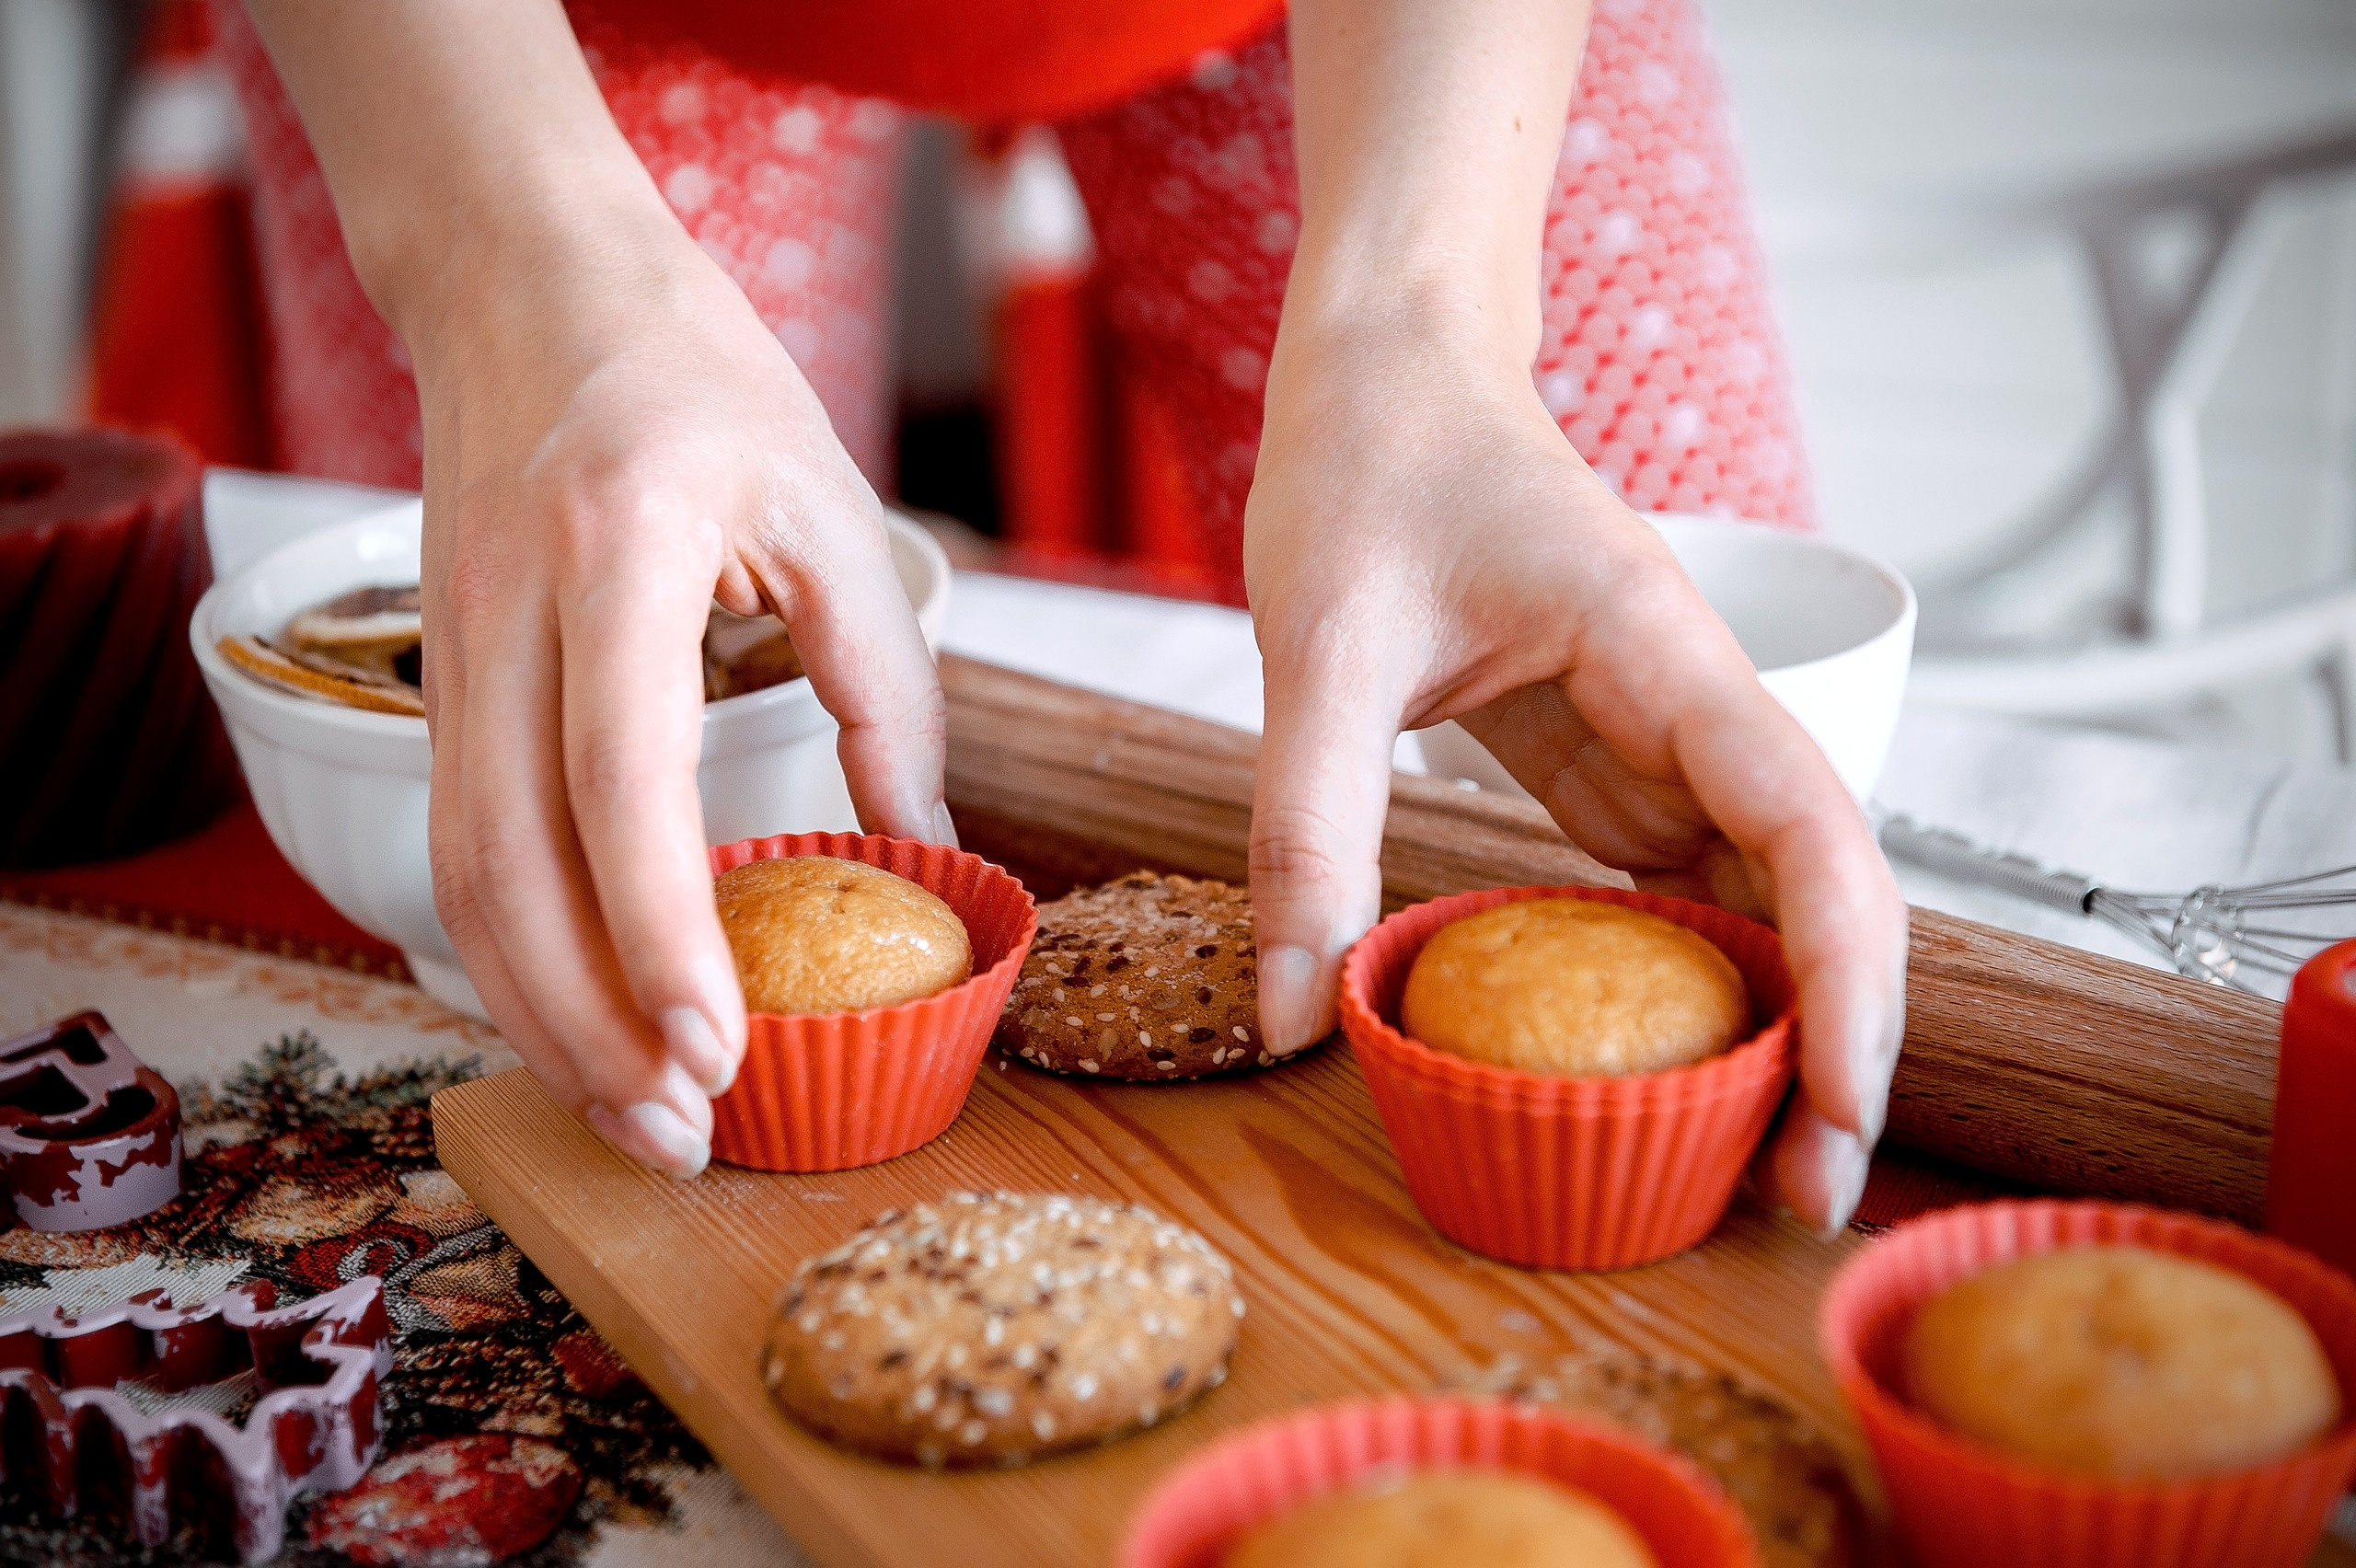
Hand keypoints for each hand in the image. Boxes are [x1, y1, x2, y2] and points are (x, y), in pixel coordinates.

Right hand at [410, 201, 948, 1177]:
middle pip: (509, 862)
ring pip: (461, 875)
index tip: (714, 1050)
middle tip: (681, 1137)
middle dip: (586, 1023)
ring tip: (636, 1117)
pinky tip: (581, 1022)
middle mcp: (509, 607)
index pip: (618, 776)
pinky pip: (460, 846)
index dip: (658, 931)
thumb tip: (926, 849)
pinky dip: (514, 954)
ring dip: (537, 1016)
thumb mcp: (831, 510)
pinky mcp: (435, 683)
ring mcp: (450, 650)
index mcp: (623, 546)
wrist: (531, 282)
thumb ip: (884, 688)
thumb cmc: (701, 380)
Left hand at [1243, 313, 1905, 1232]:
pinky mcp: (1594, 738)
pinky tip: (1646, 1051)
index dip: (1850, 978)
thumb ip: (1306, 826)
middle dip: (1829, 1033)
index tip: (1843, 1111)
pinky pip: (1656, 866)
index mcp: (1662, 651)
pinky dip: (1665, 960)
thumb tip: (1292, 1013)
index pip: (1810, 826)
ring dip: (1756, 1011)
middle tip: (1794, 1192)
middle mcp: (1686, 694)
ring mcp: (1649, 720)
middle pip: (1809, 879)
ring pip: (1743, 884)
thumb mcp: (1320, 643)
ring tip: (1735, 1156)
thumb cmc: (1368, 457)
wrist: (1381, 356)